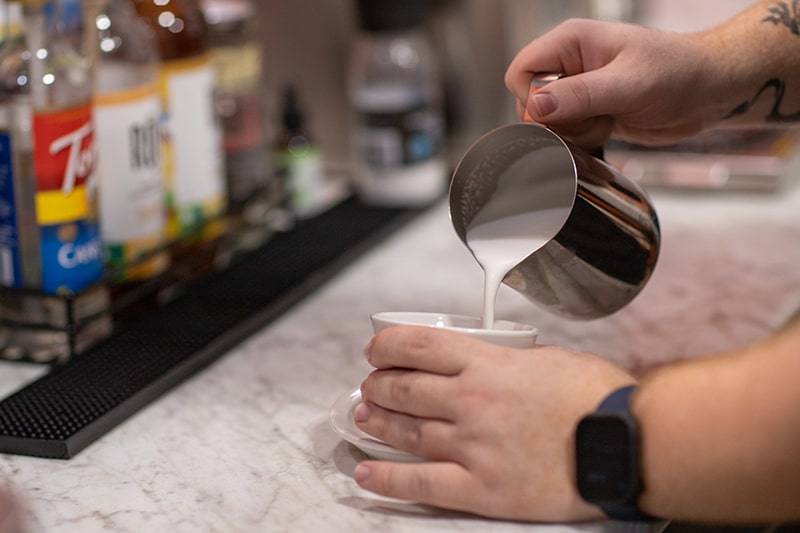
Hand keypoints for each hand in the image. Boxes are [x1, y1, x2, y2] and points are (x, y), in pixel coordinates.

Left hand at [353, 325, 635, 521]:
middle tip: (371, 387)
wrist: (625, 443)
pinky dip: (387, 478)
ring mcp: (472, 446)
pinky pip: (420, 483)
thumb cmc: (597, 398)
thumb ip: (507, 359)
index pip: (417, 345)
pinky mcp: (481, 487)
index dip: (387, 345)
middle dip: (378, 385)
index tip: (377, 350)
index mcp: (488, 365)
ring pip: (405, 431)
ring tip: (366, 418)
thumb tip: (486, 361)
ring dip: (378, 423)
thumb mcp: (548, 358)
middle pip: (403, 388)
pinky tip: (368, 472)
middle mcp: (472, 402)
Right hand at [505, 18, 713, 148]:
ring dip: (574, 132)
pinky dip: (584, 138)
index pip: (520, 71)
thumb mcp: (628, 85)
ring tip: (607, 119)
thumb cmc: (679, 73)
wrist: (711, 91)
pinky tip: (609, 127)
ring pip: (547, 122)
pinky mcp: (589, 110)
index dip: (533, 98)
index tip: (564, 111)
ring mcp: (578, 88)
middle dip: (558, 120)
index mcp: (571, 41)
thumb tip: (535, 107)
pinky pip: (567, 133)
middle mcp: (569, 63)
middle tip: (594, 116)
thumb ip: (579, 96)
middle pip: (529, 102)